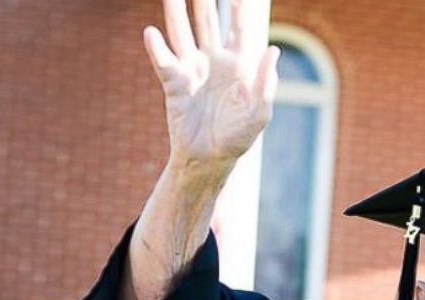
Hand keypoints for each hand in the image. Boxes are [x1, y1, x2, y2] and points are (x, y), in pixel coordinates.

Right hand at [143, 0, 279, 172]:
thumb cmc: (237, 139)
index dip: (239, 10)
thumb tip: (273, 50)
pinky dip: (156, 47)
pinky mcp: (173, 82)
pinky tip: (151, 33)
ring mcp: (193, 70)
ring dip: (176, 13)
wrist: (208, 159)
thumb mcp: (259, 114)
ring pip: (183, 33)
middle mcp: (214, 63)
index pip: (239, 30)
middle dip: (204, 2)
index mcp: (238, 67)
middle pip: (208, 23)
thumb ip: (265, 82)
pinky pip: (163, 60)